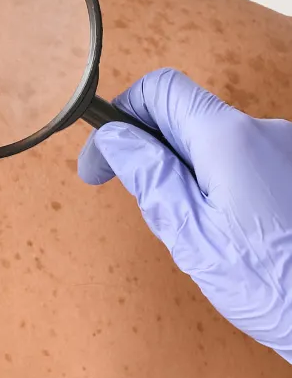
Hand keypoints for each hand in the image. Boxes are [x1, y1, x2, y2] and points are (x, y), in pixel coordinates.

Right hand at [77, 68, 291, 362]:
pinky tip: (235, 234)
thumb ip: (149, 176)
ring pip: (215, 144)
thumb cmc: (274, 288)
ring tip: (201, 235)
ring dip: (189, 175)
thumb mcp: (190, 236)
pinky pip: (244, 162)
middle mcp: (264, 130)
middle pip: (186, 118)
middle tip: (146, 209)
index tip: (103, 161)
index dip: (121, 115)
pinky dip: (223, 186)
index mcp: (229, 139)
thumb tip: (113, 136)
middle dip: (153, 154)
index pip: (160, 89)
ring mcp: (287, 148)